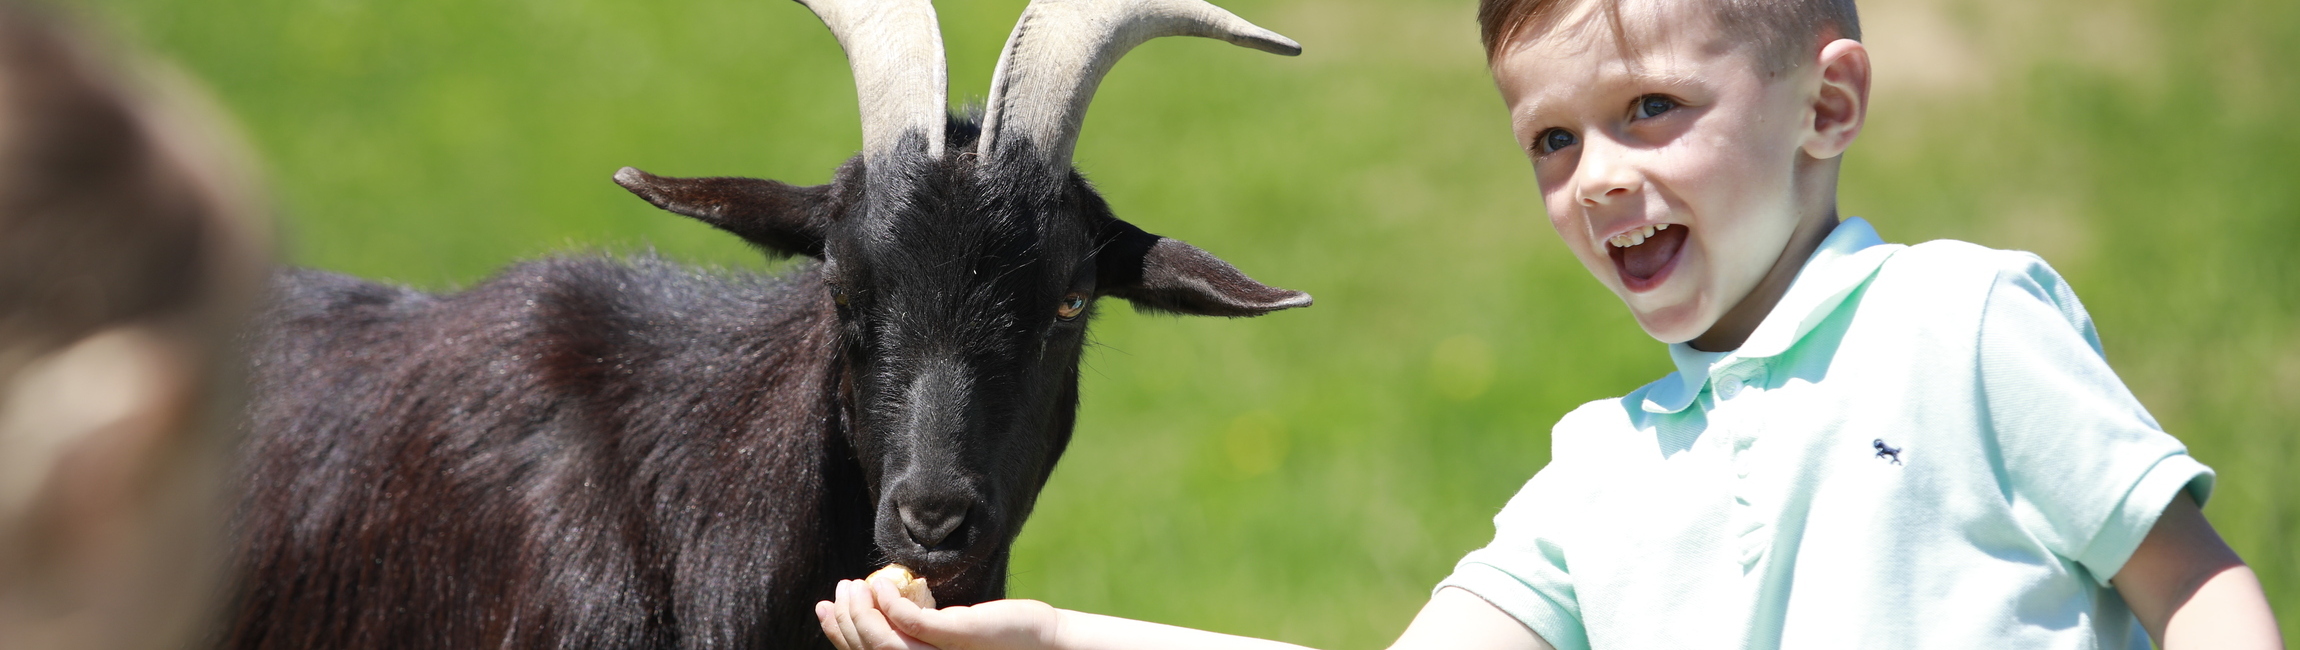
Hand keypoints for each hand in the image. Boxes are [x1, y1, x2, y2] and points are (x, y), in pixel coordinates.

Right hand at [817, 577, 1064, 649]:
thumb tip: (889, 602)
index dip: (838, 634)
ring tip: (853, 584)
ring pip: (881, 641)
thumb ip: (919, 626)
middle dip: (844, 618)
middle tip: (838, 589)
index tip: (823, 608)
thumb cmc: (999, 637)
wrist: (1043, 643)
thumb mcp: (949, 631)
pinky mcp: (954, 638)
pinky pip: (910, 622)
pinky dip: (889, 602)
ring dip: (860, 611)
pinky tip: (883, 583)